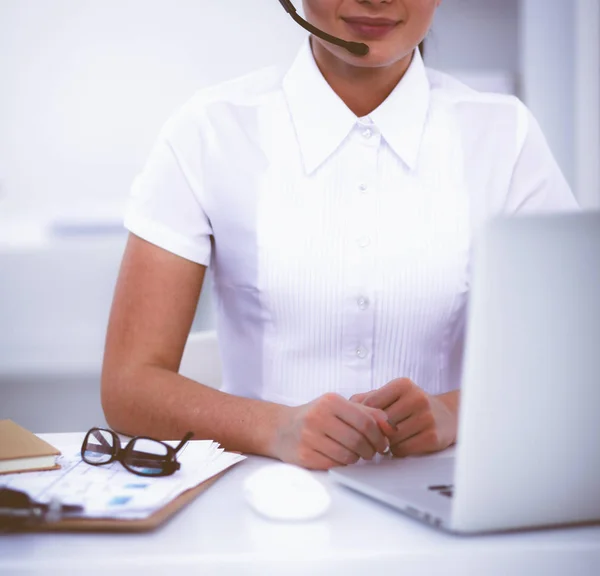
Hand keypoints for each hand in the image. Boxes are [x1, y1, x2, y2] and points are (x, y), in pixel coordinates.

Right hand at [271, 393, 391, 469]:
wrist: (281, 428)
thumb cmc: (315, 416)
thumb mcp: (339, 406)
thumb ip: (367, 412)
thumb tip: (391, 426)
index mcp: (330, 401)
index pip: (366, 422)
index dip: (379, 436)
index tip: (382, 443)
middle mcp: (318, 417)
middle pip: (358, 440)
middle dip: (371, 450)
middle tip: (372, 452)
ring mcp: (309, 437)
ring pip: (348, 455)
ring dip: (357, 458)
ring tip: (355, 454)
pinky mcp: (304, 455)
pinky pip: (334, 464)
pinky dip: (342, 463)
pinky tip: (340, 456)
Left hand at [350, 379, 458, 457]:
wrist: (447, 416)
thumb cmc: (411, 406)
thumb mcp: (392, 395)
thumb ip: (367, 398)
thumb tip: (345, 406)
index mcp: (403, 384)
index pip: (371, 403)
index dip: (364, 417)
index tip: (364, 424)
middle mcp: (416, 398)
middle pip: (380, 423)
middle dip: (375, 432)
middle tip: (375, 435)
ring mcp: (426, 417)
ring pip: (391, 438)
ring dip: (386, 443)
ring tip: (390, 439)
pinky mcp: (433, 437)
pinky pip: (403, 450)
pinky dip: (398, 451)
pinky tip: (402, 444)